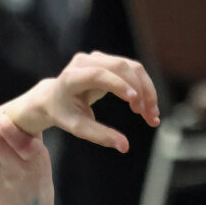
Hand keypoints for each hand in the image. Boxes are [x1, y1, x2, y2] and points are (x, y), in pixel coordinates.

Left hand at [0, 50, 160, 150]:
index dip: (118, 84)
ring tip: (152, 116)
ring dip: (146, 90)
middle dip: (140, 91)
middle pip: (120, 68)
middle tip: (150, 116)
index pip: (98, 75)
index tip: (135, 100)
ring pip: (131, 67)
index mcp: (71, 77)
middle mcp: (85, 61)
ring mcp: (98, 58)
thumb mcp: (77, 128)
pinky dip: (143, 87)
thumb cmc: (63, 114)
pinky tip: (147, 107)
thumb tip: (125, 147)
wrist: (54, 99)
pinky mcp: (108, 61)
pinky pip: (132, 70)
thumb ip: (99, 135)